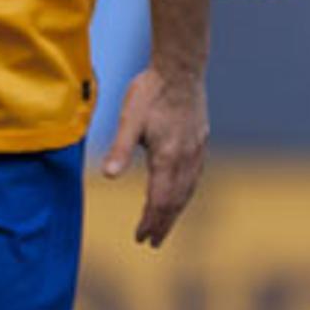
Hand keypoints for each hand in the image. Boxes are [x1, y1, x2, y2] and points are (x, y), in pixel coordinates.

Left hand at [101, 65, 208, 246]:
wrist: (182, 67)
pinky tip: (183, 192)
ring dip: (177, 210)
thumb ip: (120, 149)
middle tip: (154, 242)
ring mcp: (197, 148)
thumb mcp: (129, 119)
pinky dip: (188, 191)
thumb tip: (108, 176)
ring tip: (167, 224)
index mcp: (168, 156)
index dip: (150, 221)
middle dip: (165, 223)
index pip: (159, 199)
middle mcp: (186, 156)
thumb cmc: (151, 91)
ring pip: (189, 188)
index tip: (141, 238)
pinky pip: (196, 174)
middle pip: (177, 200)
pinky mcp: (200, 138)